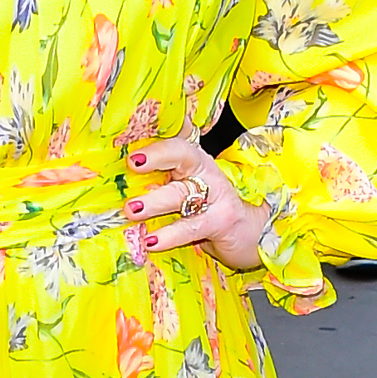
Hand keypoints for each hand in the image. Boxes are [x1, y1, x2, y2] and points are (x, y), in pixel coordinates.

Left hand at [125, 131, 268, 272]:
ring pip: (182, 193)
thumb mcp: (187, 189)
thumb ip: (161, 179)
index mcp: (192, 160)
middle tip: (132, 163)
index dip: (154, 135)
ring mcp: (215, 195)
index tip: (133, 138)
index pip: (174, 138)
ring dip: (154, 201)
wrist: (255, 234)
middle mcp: (204, 171)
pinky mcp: (221, 220)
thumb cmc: (211, 211)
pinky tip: (151, 241)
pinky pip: (191, 226)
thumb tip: (121, 174)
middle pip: (182, 153)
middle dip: (158, 154)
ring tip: (131, 210)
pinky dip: (170, 234)